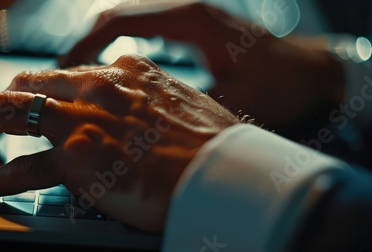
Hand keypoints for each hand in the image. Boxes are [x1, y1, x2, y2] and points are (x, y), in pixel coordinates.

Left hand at [0, 54, 238, 231]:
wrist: (226, 174)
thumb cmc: (214, 147)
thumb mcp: (183, 106)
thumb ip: (154, 101)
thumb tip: (141, 113)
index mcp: (127, 73)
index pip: (66, 75)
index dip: (42, 93)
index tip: (34, 109)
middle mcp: (99, 88)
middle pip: (27, 84)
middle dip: (0, 105)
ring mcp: (84, 120)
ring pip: (8, 112)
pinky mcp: (78, 158)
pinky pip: (21, 167)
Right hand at [60, 2, 342, 126]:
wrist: (310, 74)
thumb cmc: (278, 86)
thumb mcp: (231, 100)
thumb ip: (187, 105)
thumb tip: (141, 119)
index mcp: (189, 22)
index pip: (119, 21)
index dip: (85, 44)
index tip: (63, 69)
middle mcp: (185, 11)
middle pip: (118, 16)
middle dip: (85, 43)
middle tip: (62, 75)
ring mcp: (189, 17)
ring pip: (129, 21)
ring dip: (101, 44)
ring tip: (79, 74)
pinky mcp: (193, 29)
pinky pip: (145, 29)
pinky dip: (122, 45)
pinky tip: (114, 68)